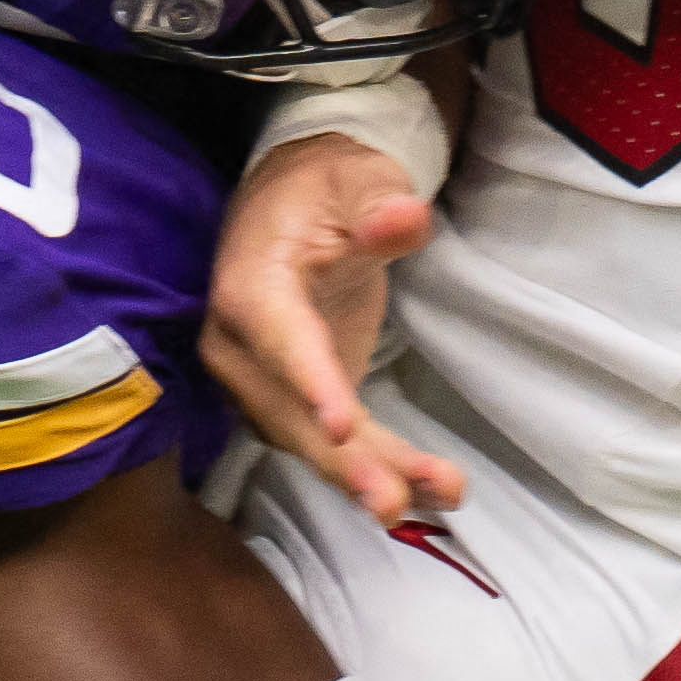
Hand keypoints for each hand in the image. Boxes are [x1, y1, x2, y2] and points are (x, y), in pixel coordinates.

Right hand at [201, 134, 460, 528]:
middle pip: (288, 413)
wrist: (292, 204)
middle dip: (344, 461)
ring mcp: (263, 381)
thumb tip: (404, 216)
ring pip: (310, 441)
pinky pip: (330, 445)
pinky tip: (432, 490)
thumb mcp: (357, 180)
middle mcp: (241, 345)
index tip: (341, 424)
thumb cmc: (325, 188)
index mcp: (251, 284)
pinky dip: (377, 469)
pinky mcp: (293, 400)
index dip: (308, 382)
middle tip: (393, 500)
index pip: (278, 338)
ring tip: (439, 494)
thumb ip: (379, 203)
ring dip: (369, 476)